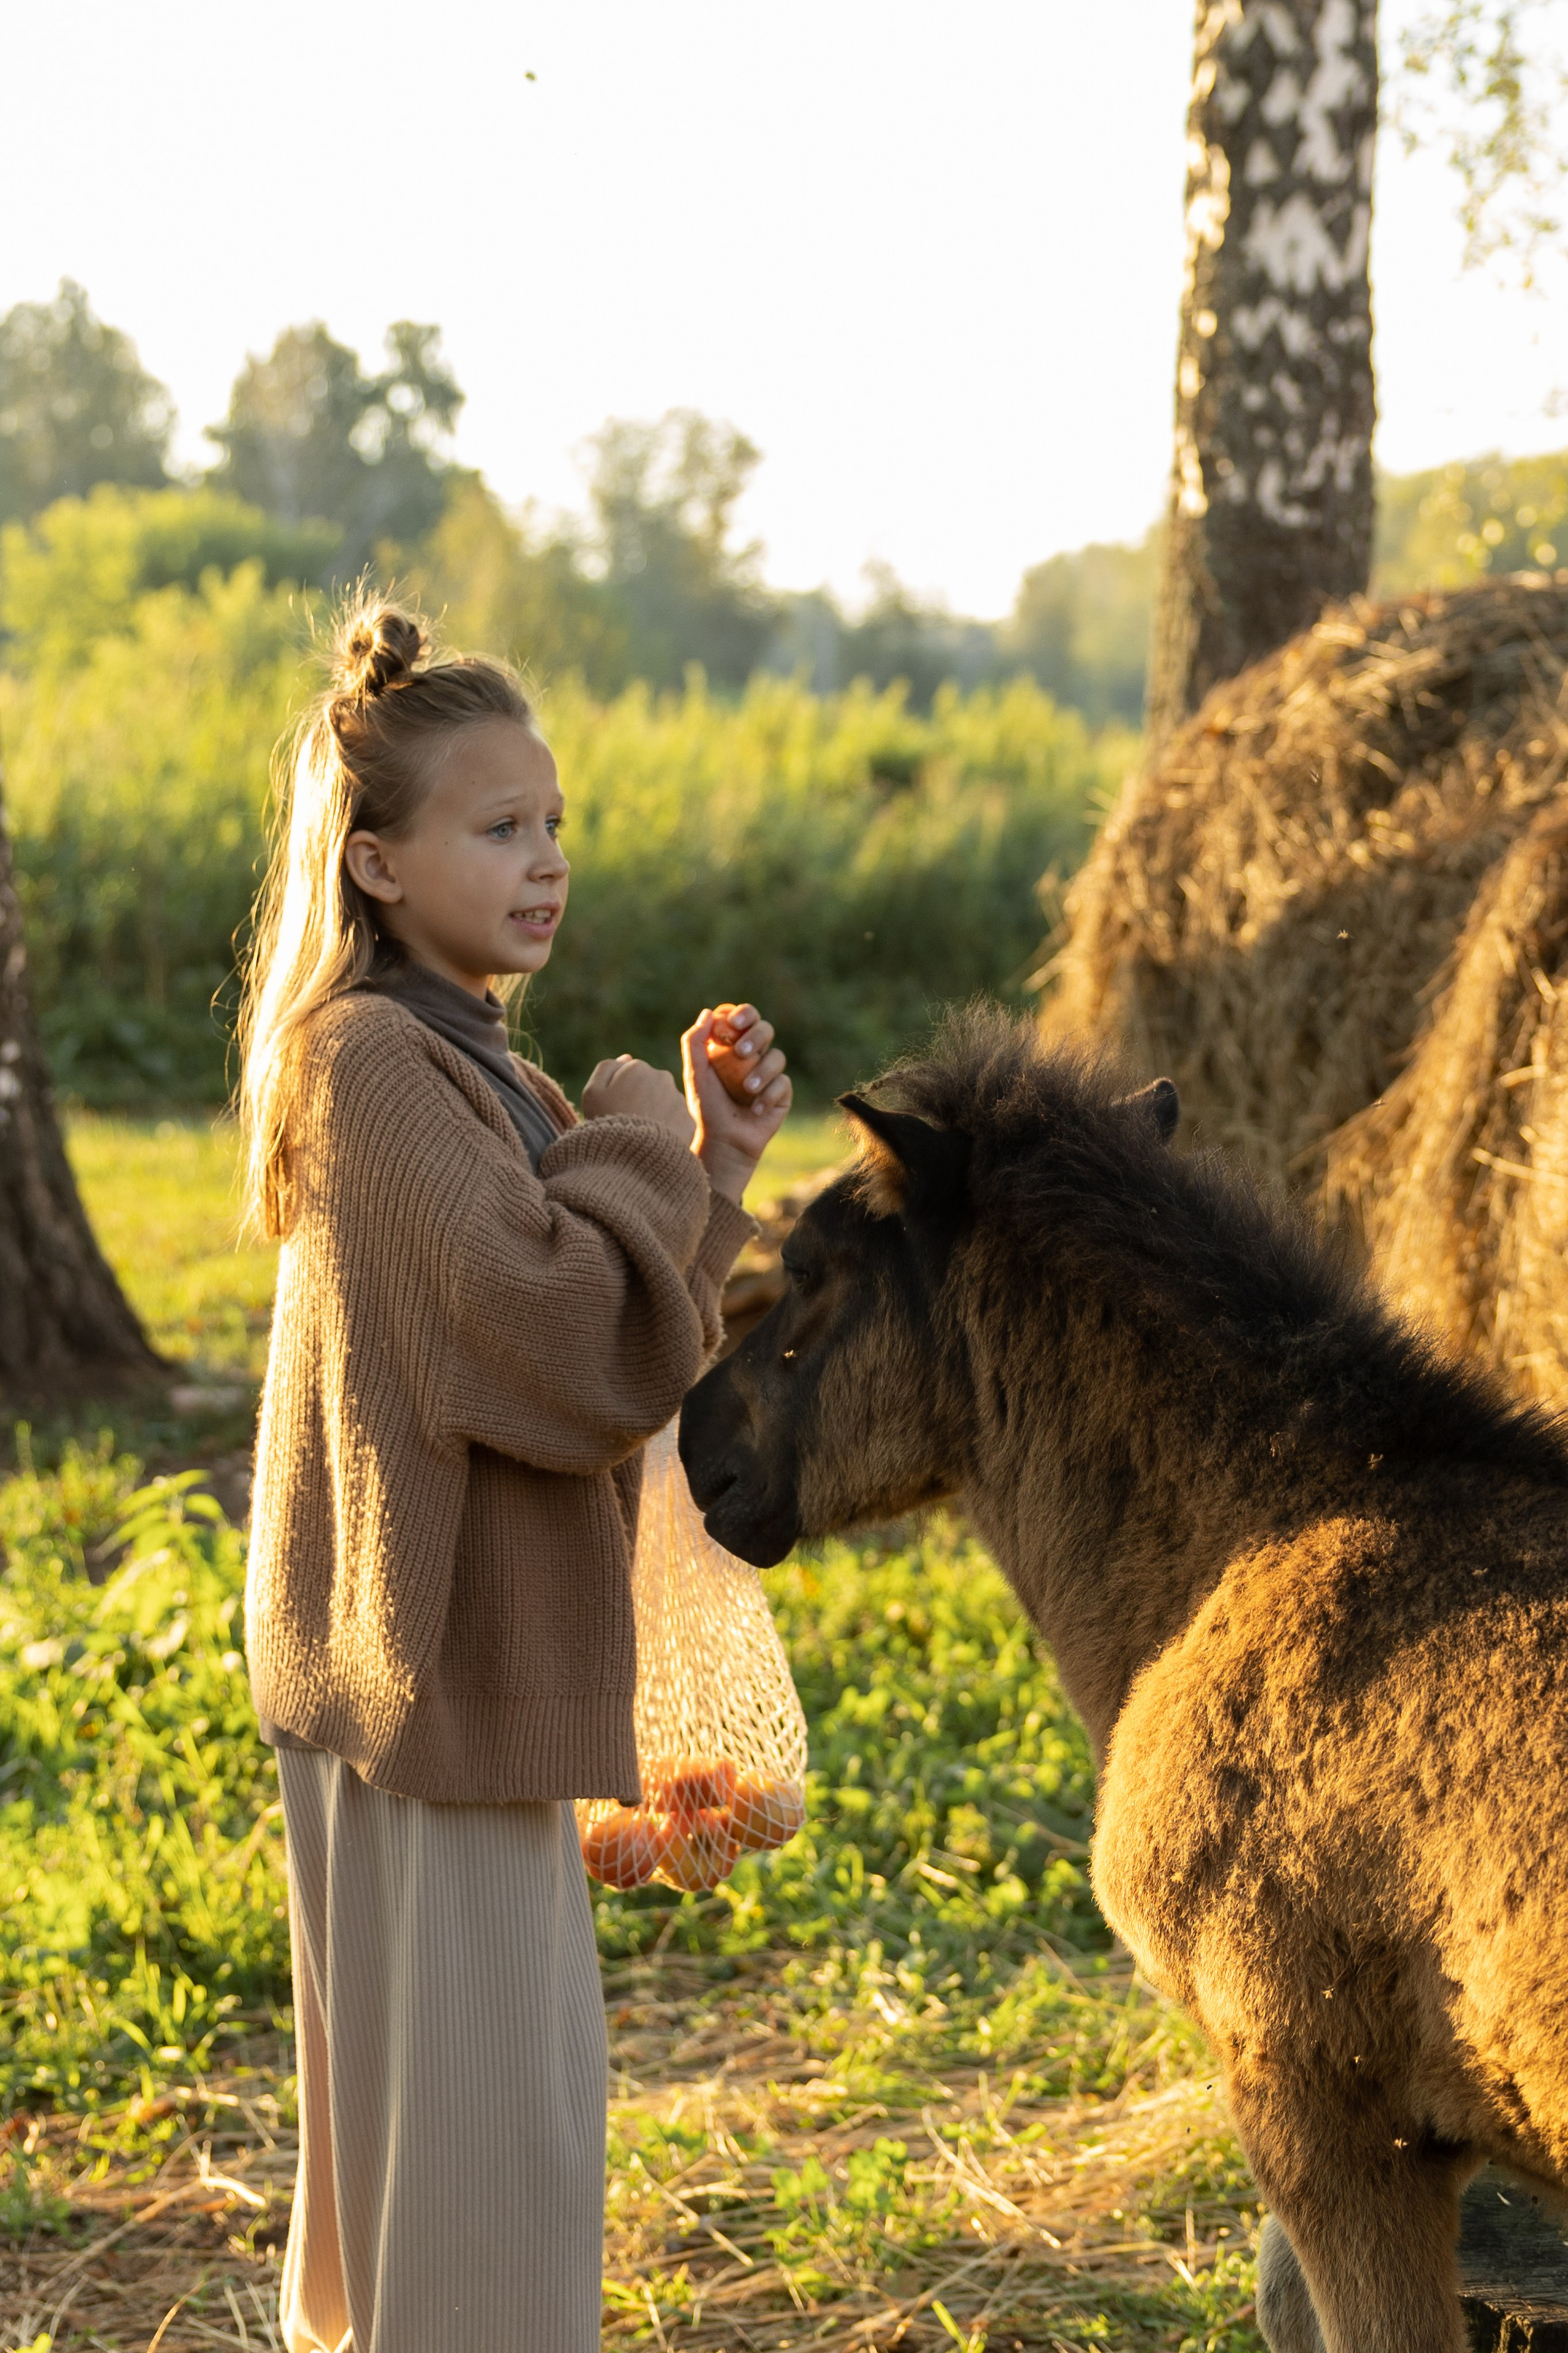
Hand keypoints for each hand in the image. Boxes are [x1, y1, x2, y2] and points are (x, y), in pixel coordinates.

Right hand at [582, 1055, 694, 1149]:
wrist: (631, 1158)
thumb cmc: (607, 1124)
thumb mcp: (592, 1092)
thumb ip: (606, 1068)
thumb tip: (627, 1058)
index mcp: (637, 1067)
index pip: (631, 1073)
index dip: (621, 1091)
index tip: (615, 1108)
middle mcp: (663, 1078)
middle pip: (650, 1085)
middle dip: (641, 1098)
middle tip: (629, 1121)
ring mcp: (678, 1099)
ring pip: (665, 1102)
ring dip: (656, 1112)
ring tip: (642, 1134)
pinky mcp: (689, 1120)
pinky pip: (676, 1121)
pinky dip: (667, 1129)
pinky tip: (654, 1141)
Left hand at [681, 1006, 792, 1202]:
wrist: (724, 1141)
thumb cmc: (707, 1108)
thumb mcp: (695, 1075)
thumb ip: (694, 1043)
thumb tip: (708, 1013)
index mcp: (732, 1045)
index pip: (743, 1018)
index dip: (743, 1014)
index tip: (733, 1024)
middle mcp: (754, 1056)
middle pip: (765, 1029)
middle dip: (755, 1036)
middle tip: (740, 1052)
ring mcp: (770, 1073)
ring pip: (777, 1056)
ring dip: (761, 1072)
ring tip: (746, 1090)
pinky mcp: (782, 1092)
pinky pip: (783, 1083)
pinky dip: (768, 1096)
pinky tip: (755, 1110)